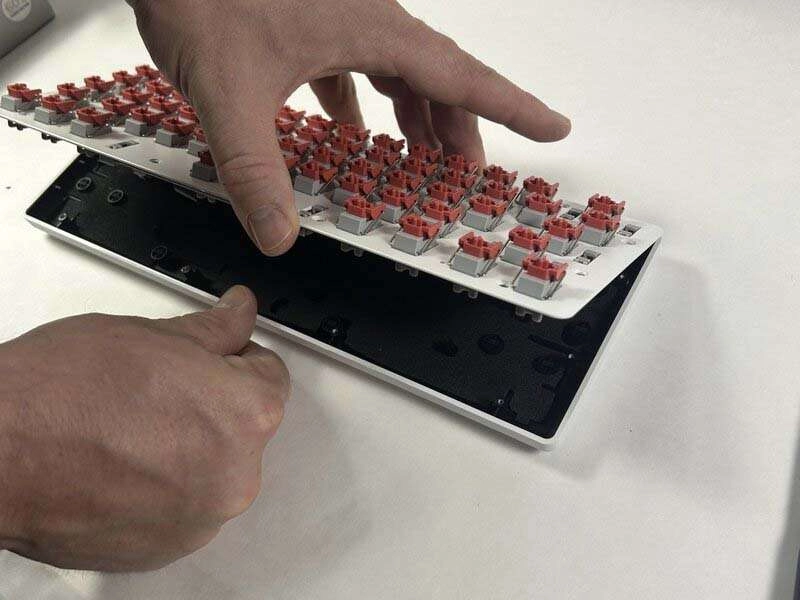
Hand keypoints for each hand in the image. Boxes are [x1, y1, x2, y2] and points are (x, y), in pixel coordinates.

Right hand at [0, 286, 288, 570]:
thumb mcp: (153, 334)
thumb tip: (241, 312)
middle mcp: (237, 474)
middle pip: (244, 426)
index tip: (212, 360)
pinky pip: (184, 507)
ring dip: (188, 450)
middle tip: (158, 392)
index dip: (235, 360)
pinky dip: (164, 488)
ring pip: (213, 468)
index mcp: (248, 413)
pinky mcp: (166, 548)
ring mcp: (201, 517)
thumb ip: (215, 328)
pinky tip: (122, 466)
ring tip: (131, 430)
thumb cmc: (61, 396)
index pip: (270, 375)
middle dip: (212, 405)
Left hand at [127, 0, 570, 254]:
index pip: (462, 77)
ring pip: (398, 71)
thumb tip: (277, 234)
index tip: (554, 127)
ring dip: (415, 116)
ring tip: (419, 159)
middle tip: (467, 176)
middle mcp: (366, 19)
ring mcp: (338, 16)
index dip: (513, 107)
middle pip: (437, 79)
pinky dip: (362, 100)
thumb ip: (255, 169)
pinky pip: (354, 65)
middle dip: (459, 130)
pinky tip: (345, 128)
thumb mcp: (230, 91)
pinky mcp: (309, 19)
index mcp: (372, 30)